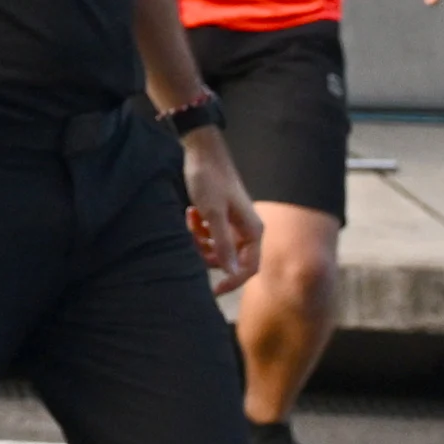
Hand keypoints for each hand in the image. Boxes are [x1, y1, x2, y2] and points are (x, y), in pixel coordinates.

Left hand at [179, 128, 262, 292]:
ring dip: (201, 240)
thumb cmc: (209, 180)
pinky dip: (199, 229)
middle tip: (192, 240)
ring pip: (217, 247)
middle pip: (229, 258)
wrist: (201, 152)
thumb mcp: (213, 214)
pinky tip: (191, 213)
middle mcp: (246, 230)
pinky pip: (210, 234)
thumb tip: (232, 273)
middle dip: (208, 254)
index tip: (212, 291)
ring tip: (191, 220)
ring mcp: (233, 223)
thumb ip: (223, 244)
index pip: (249, 268)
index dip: (232, 281)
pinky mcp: (220, 216)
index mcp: (252, 231)